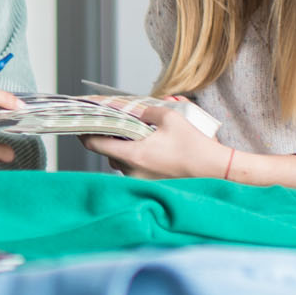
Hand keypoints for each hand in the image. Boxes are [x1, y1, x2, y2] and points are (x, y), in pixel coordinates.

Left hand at [82, 101, 235, 179]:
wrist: (215, 170)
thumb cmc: (194, 146)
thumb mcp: (170, 118)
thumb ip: (146, 111)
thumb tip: (133, 110)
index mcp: (133, 155)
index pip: (95, 145)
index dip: (84, 134)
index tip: (80, 126)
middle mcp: (132, 171)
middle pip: (108, 153)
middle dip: (111, 139)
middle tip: (117, 125)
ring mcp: (140, 180)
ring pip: (121, 162)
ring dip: (125, 149)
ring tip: (138, 136)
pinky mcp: (149, 184)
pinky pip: (134, 170)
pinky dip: (136, 159)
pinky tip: (149, 149)